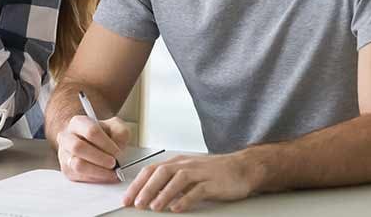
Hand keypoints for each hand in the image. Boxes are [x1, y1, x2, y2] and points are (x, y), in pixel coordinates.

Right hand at [56, 115, 129, 182]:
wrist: (91, 143)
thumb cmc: (104, 135)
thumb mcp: (116, 127)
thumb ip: (120, 133)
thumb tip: (118, 148)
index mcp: (78, 123)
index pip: (90, 131)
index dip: (105, 144)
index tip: (118, 152)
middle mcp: (66, 137)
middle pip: (78, 147)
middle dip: (99, 158)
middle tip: (114, 164)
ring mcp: (64, 154)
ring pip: (77, 165)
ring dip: (98, 171)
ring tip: (112, 172)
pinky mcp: (67, 170)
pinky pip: (80, 177)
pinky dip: (95, 178)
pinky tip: (105, 175)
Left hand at [123, 152, 258, 212]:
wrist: (242, 167)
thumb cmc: (214, 172)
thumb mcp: (188, 173)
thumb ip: (170, 181)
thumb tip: (150, 194)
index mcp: (177, 162)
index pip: (151, 170)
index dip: (137, 184)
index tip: (127, 198)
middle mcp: (186, 165)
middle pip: (161, 173)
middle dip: (146, 189)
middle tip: (136, 204)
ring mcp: (200, 173)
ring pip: (177, 180)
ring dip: (163, 194)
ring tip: (154, 207)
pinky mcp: (213, 183)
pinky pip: (197, 190)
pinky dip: (186, 199)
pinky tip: (177, 208)